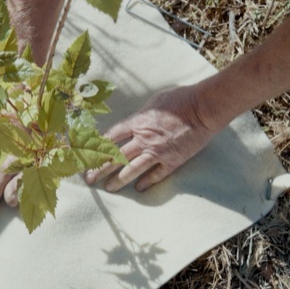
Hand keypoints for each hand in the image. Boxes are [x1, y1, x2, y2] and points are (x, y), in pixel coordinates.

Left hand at [84, 85, 217, 191]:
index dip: (96, 148)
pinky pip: (156, 174)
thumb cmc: (180, 99)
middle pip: (116, 157)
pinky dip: (146, 182)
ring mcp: (158, 151)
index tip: (86, 156)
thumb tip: (134, 122)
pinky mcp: (172, 160)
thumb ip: (141, 115)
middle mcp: (144, 139)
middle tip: (89, 179)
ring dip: (118, 180)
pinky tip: (138, 189)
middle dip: (100, 169)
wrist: (203, 109)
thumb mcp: (154, 101)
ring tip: (108, 188)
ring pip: (132, 169)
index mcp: (137, 122)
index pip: (110, 138)